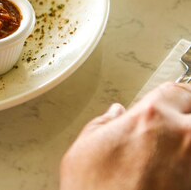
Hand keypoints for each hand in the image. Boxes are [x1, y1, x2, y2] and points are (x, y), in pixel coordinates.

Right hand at [60, 82, 190, 189]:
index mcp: (152, 117)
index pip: (178, 90)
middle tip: (179, 125)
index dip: (177, 95)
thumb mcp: (84, 150)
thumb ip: (103, 125)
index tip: (176, 100)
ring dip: (189, 145)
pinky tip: (179, 173)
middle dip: (188, 116)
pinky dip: (189, 168)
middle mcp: (183, 137)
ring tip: (178, 154)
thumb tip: (115, 116)